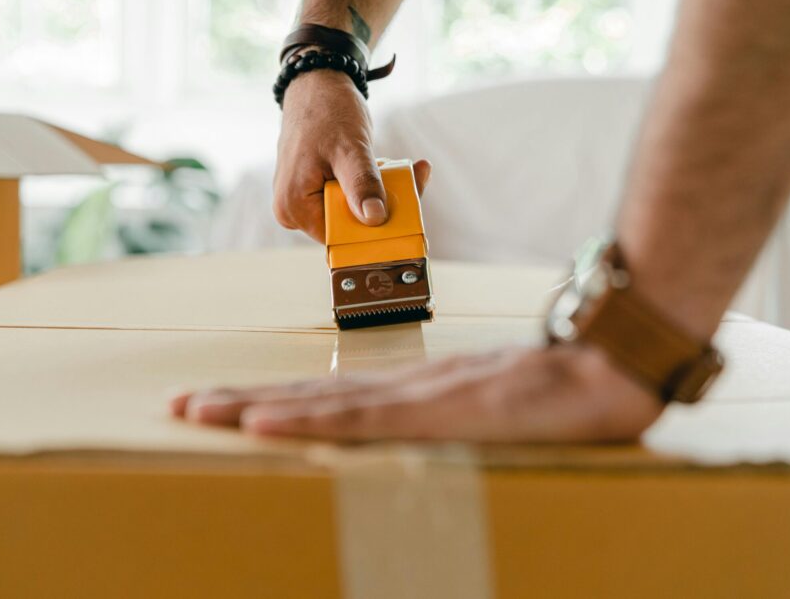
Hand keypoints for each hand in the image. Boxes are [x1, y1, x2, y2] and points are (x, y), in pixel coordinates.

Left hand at [172, 344, 663, 442]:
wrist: (611, 366)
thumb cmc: (563, 390)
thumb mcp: (500, 405)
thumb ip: (464, 411)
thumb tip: (433, 424)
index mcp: (416, 390)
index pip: (332, 397)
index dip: (275, 400)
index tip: (224, 404)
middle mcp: (405, 388)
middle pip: (308, 395)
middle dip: (239, 400)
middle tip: (178, 404)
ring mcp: (417, 396)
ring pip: (318, 404)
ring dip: (251, 406)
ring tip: (196, 410)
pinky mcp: (437, 410)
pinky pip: (360, 418)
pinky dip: (306, 419)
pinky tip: (264, 422)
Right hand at [273, 68, 431, 241]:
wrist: (317, 84)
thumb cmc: (327, 110)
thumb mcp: (349, 148)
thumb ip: (361, 184)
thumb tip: (375, 218)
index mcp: (294, 207)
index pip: (341, 237)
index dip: (376, 229)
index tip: (409, 210)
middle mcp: (294, 211)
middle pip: (349, 226)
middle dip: (384, 207)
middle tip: (414, 179)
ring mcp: (304, 201)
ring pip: (354, 212)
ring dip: (383, 194)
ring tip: (404, 168)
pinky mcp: (317, 191)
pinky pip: (350, 198)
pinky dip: (373, 185)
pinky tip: (389, 165)